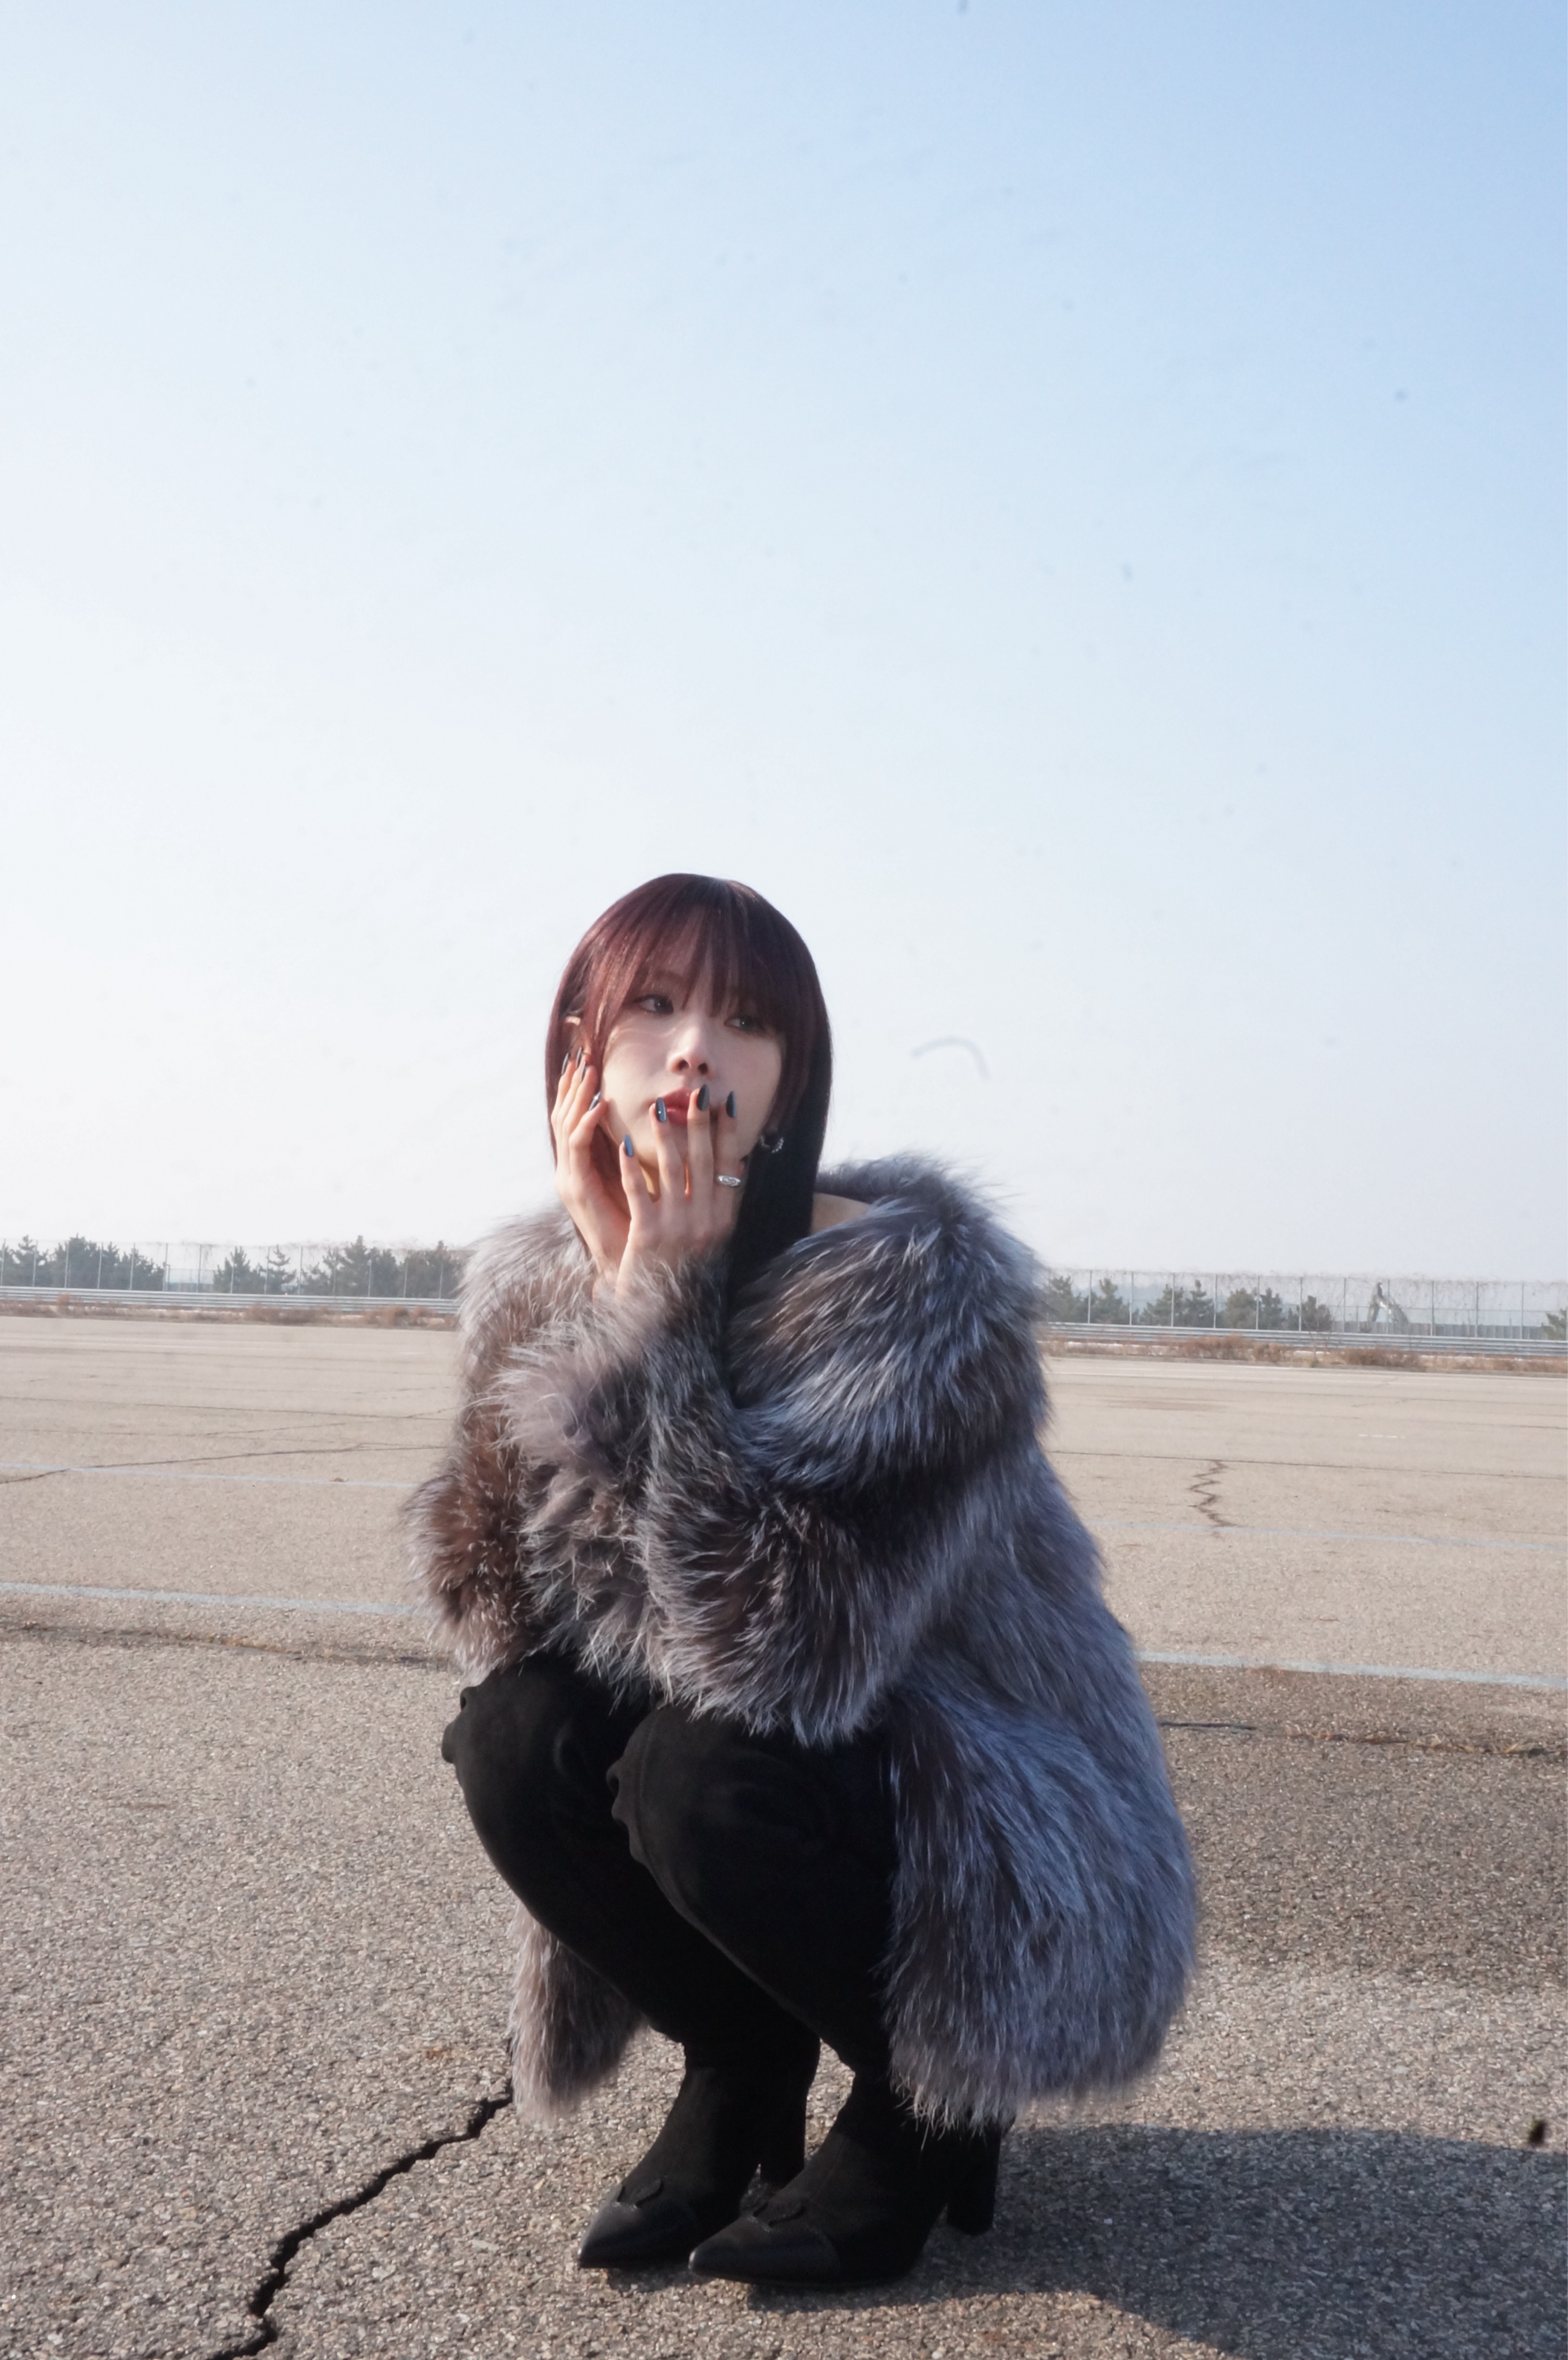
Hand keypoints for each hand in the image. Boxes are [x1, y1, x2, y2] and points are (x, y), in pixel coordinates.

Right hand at [551, 1050, 628, 1284]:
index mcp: (584, 1168)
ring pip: (566, 1128)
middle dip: (572, 1086)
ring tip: (588, 1071)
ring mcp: (572, 1181)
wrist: (635, 1271)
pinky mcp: (580, 1191)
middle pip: (563, 1117)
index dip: (577, 1090)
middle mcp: (571, 1171)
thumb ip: (645, 1155)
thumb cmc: (641, 1229)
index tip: (587, 1058)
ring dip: (577, 1098)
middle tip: (582, 1055)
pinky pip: (579, 1151)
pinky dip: (587, 1125)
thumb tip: (668, 1121)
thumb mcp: (645, 1184)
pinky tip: (601, 1106)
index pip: (574, 1119)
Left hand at [615, 1084, 744, 1295]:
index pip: (729, 1166)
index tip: (725, 1102)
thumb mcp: (710, 1237)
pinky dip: (631, 1166)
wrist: (660, 1310)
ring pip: (672, 1170)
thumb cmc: (683, 1268)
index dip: (727, 1132)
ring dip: (665, 1135)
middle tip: (696, 1092)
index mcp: (723, 1219)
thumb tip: (736, 1161)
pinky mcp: (648, 1235)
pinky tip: (624, 1144)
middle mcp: (705, 1222)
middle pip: (703, 1161)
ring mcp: (677, 1228)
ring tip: (657, 1108)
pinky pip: (638, 1192)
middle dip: (700, 1123)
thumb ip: (718, 1203)